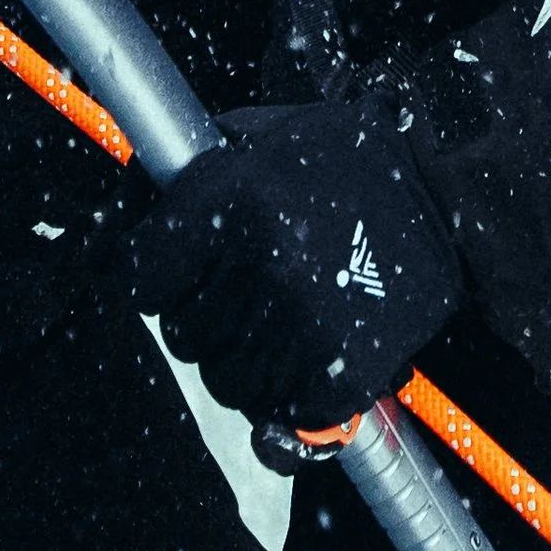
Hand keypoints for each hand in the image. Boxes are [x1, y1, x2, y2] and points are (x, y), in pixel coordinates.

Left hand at [128, 95, 461, 427]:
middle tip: (241, 285)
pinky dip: (290, 392)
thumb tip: (104, 221)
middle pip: (182, 336)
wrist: (445, 189)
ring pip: (226, 381)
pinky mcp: (346, 371)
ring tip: (281, 313)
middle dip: (202, 314)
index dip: (148, 275)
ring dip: (243, 356)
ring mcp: (306, 322)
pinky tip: (309, 347)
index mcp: (233, 198)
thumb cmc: (336, 158)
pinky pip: (280, 414)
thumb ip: (177, 175)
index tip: (168, 272)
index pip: (137, 278)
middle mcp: (265, 263)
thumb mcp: (251, 137)